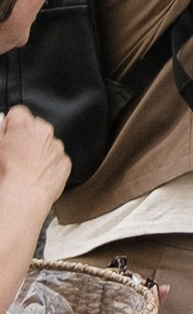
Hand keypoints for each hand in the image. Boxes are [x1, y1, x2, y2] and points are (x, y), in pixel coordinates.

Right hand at [0, 104, 68, 219]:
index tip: (7, 135)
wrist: (21, 200)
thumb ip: (1, 129)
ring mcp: (57, 147)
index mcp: (25, 125)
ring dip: (37, 151)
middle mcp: (44, 132)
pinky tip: (35, 175)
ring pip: (46, 143)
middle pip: (34, 127)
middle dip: (25, 138)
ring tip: (24, 168)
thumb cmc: (5, 175)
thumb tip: (3, 123)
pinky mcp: (64, 163)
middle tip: (14, 155)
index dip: (10, 125)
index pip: (18, 112)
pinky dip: (48, 164)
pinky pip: (55, 159)